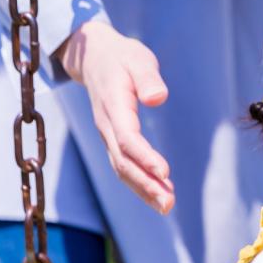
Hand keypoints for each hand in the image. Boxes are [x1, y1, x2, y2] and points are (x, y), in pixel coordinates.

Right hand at [56, 20, 174, 212]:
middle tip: (168, 204)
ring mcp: (107, 134)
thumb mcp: (138, 58)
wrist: (94, 57)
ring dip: (143, 189)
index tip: (164, 172)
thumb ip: (148, 77)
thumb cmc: (121, 56)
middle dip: (145, 184)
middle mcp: (106, 125)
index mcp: (113, 104)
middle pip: (123, 161)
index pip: (127, 138)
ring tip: (166, 205)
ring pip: (121, 168)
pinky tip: (159, 194)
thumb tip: (158, 97)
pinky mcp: (112, 139)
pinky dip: (139, 182)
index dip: (144, 157)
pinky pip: (123, 165)